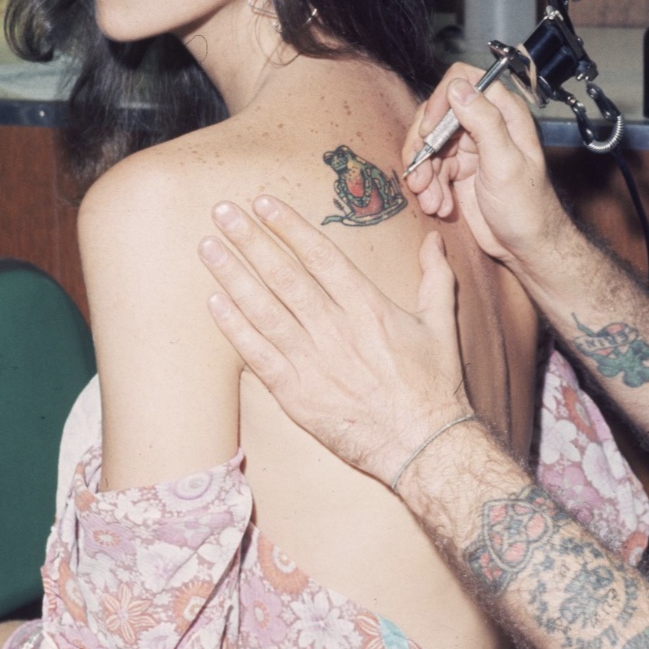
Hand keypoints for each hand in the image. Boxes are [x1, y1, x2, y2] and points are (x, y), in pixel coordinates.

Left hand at [198, 196, 469, 486]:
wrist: (423, 445)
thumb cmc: (434, 385)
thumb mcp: (440, 324)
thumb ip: (435, 276)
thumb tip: (433, 239)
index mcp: (369, 307)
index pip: (321, 256)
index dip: (290, 227)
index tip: (264, 203)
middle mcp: (336, 329)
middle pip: (284, 276)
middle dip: (250, 241)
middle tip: (222, 212)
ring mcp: (313, 362)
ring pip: (264, 310)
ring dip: (233, 276)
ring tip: (208, 248)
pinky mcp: (297, 395)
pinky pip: (258, 355)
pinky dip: (235, 328)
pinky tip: (214, 303)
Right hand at [404, 64, 571, 269]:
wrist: (526, 248)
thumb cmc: (528, 208)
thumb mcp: (505, 163)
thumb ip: (484, 122)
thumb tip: (458, 88)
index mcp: (504, 113)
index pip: (462, 81)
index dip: (441, 102)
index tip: (429, 133)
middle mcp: (485, 123)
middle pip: (437, 113)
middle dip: (423, 146)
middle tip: (419, 174)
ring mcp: (470, 147)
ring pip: (429, 144)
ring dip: (424, 173)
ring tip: (430, 200)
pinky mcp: (459, 170)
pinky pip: (431, 168)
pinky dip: (428, 188)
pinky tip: (437, 206)